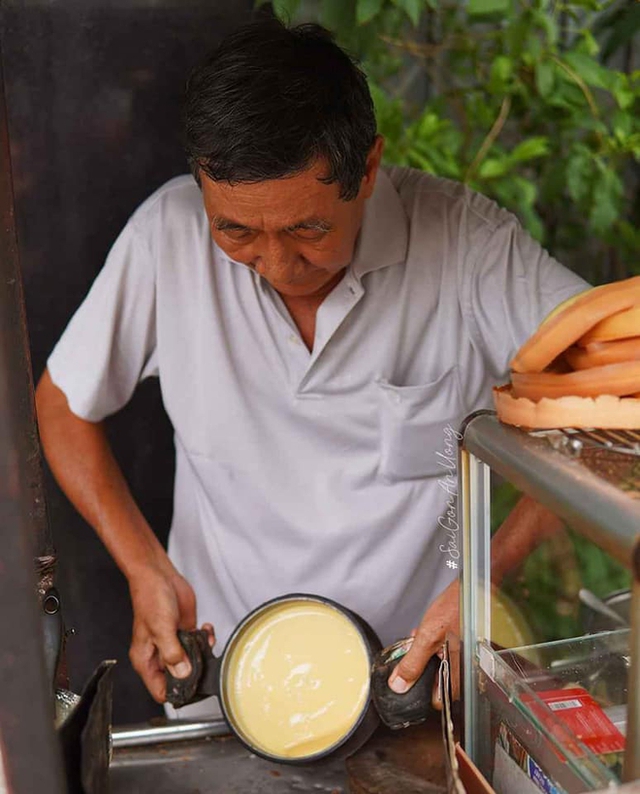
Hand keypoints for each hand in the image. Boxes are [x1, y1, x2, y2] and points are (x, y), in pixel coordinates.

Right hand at [128, 564, 214, 702]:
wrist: (158, 576)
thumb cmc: (150, 599)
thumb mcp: (161, 629)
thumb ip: (172, 654)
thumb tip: (183, 674)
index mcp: (146, 660)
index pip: (161, 691)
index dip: (177, 692)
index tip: (193, 684)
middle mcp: (160, 655)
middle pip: (179, 678)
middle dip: (194, 671)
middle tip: (202, 658)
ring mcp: (174, 644)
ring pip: (192, 662)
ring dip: (202, 652)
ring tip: (203, 638)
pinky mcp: (184, 632)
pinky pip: (199, 644)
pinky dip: (206, 639)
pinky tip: (205, 629)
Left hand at [387, 580, 459, 708]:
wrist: (473, 588)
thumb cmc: (457, 608)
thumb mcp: (427, 636)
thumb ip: (413, 663)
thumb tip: (399, 685)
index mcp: (458, 672)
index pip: (439, 700)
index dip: (422, 693)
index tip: (410, 682)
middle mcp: (464, 670)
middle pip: (438, 683)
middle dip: (423, 669)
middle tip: (414, 654)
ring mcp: (466, 659)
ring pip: (440, 667)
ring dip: (428, 656)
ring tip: (421, 638)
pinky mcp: (465, 647)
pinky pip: (445, 654)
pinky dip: (435, 646)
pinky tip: (430, 632)